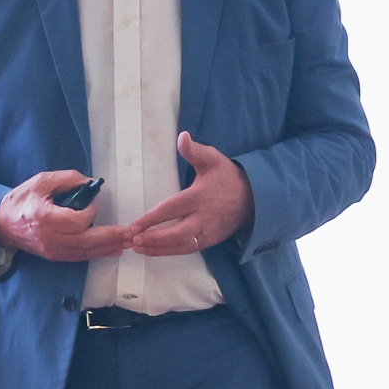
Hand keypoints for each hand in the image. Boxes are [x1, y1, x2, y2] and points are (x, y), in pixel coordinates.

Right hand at [0, 169, 130, 262]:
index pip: (76, 221)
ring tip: (128, 242)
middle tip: (130, 232)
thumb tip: (90, 182)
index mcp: (44, 218)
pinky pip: (81, 257)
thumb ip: (67, 179)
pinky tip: (113, 250)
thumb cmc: (21, 201)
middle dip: (111, 237)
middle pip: (86, 241)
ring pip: (86, 252)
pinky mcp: (55, 256)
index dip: (90, 213)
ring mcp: (53, 250)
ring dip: (109, 247)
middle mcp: (50, 238)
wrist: (1, 224)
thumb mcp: (41, 181)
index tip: (92, 203)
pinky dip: (98, 254)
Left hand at [124, 133, 253, 256]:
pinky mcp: (210, 241)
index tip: (135, 225)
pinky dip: (170, 252)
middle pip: (177, 233)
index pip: (173, 209)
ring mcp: (208, 232)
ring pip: (182, 245)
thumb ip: (194, 150)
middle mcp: (204, 217)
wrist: (254, 198)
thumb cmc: (227, 177)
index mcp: (200, 197)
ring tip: (139, 249)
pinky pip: (188, 249)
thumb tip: (182, 136)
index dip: (153, 218)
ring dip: (159, 249)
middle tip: (134, 240)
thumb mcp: (213, 159)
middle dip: (155, 238)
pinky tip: (153, 251)